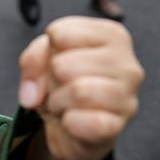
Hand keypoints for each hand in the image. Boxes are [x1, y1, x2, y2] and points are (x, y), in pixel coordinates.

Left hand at [19, 17, 143, 159]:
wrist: (71, 123)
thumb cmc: (63, 82)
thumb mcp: (42, 59)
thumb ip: (33, 61)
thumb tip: (32, 95)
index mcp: (112, 36)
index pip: (59, 34)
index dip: (48, 52)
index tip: (59, 62)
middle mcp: (127, 64)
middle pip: (63, 65)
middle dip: (50, 80)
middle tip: (61, 87)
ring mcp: (127, 97)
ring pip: (77, 92)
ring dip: (58, 102)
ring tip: (66, 103)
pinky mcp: (119, 126)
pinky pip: (86, 122)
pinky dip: (69, 124)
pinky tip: (74, 120)